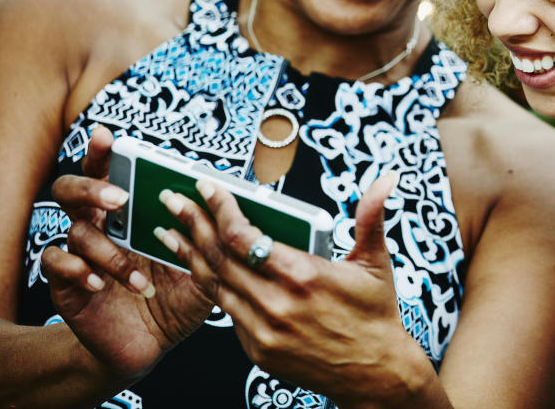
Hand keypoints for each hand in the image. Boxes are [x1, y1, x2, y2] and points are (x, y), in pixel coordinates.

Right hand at [41, 127, 212, 378]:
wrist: (149, 345)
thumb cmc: (177, 297)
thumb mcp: (204, 268)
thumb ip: (213, 238)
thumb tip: (226, 202)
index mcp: (130, 213)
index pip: (109, 171)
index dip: (103, 151)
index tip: (108, 136)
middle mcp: (101, 226)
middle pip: (72, 188)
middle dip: (93, 187)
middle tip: (120, 200)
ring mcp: (81, 254)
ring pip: (76, 230)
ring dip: (110, 253)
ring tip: (140, 279)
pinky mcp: (66, 284)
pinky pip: (56, 263)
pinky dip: (78, 269)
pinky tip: (101, 284)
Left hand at [158, 172, 442, 406]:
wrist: (375, 374)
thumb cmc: (375, 315)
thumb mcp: (375, 262)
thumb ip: (371, 216)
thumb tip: (386, 180)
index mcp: (302, 275)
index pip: (243, 236)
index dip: (220, 208)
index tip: (207, 188)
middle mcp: (277, 304)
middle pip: (219, 258)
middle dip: (192, 224)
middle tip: (172, 200)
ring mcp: (264, 331)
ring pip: (215, 286)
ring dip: (189, 256)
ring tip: (169, 232)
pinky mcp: (258, 351)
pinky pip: (228, 313)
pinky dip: (212, 287)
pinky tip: (200, 269)